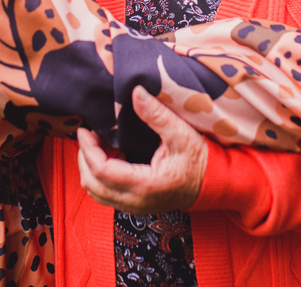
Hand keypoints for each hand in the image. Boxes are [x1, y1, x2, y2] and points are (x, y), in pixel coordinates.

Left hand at [76, 86, 207, 213]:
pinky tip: (110, 156)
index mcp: (145, 184)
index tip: (85, 130)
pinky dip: (100, 177)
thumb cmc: (200, 160)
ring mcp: (136, 206)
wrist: (216, 182)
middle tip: (88, 135)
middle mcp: (136, 201)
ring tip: (97, 144)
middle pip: (93, 185)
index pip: (102, 171)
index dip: (88, 149)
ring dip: (91, 169)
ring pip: (97, 193)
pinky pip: (108, 195)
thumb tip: (136, 92)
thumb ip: (156, 114)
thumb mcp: (181, 133)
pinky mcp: (137, 205)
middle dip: (84, 159)